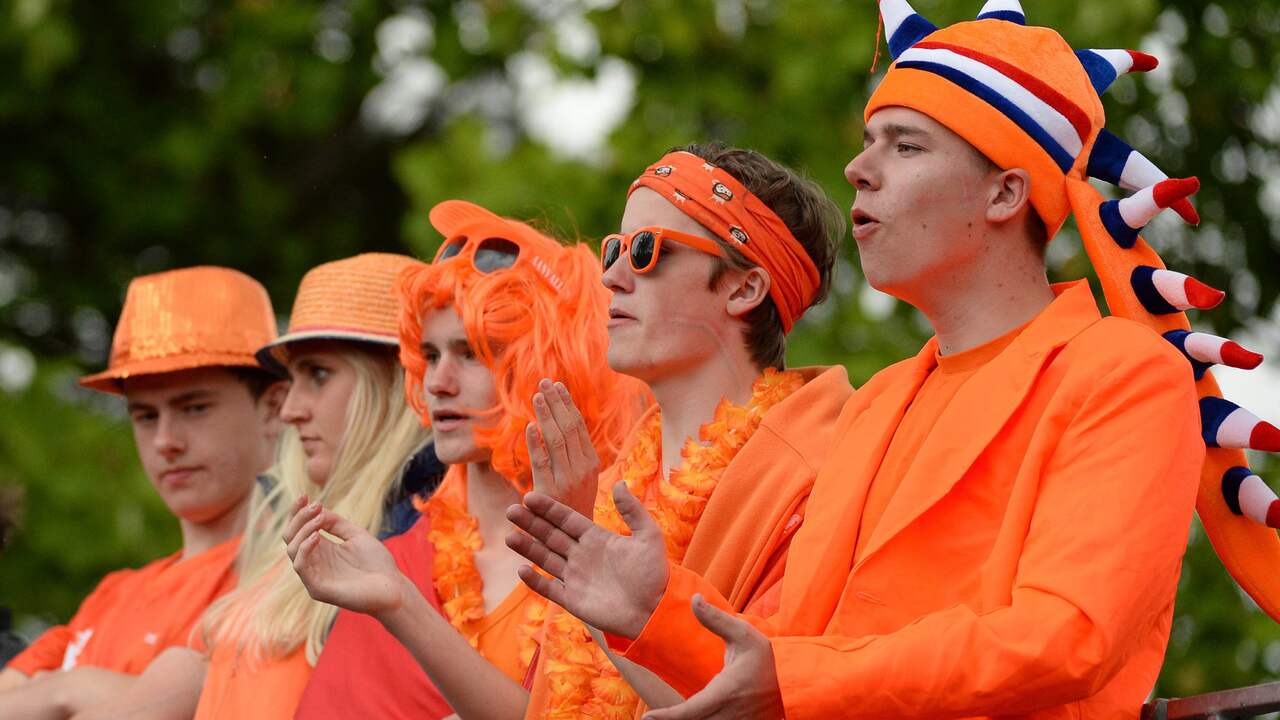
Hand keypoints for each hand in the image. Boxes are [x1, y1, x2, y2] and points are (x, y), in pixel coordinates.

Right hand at [283, 496, 405, 618]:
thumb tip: (318, 509)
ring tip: (319, 519)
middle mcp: (314, 562)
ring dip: (303, 530)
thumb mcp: (356, 535)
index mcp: (322, 550)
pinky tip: (317, 537)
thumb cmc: (377, 563)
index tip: (304, 495)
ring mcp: (313, 576)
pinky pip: (301, 566)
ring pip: (292, 550)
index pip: (299, 529)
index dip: (298, 512)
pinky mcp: (317, 588)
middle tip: (316, 505)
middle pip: (290, 537)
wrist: (393, 587)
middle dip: (299, 517)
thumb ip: (336, 523)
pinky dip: (304, 548)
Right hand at [505, 481, 667, 638]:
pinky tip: (522, 570)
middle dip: (531, 523)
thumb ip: (633, 510)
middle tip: (511, 510)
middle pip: (551, 535)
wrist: (655, 611)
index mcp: (596, 538)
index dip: (548, 509)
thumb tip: (620, 482)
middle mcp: (582, 555)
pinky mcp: (573, 600)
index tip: (530, 496)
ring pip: (545, 559)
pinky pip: (549, 589)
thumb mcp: (648, 536)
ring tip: (510, 536)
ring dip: (527, 548)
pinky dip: (535, 581)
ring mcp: (575, 577)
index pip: (567, 519)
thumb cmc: (654, 574)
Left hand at [526, 379, 599, 516]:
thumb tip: (556, 424)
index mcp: (591, 463)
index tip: (557, 386)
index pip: (578, 426)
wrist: (574, 543)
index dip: (567, 404)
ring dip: (545, 415)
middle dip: (556, 402)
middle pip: (568, 428)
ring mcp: (566, 480)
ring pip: (556, 441)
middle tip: (544, 381)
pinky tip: (529, 427)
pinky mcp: (549, 492)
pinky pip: (541, 463)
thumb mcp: (581, 479)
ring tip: (535, 396)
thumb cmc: (574, 508)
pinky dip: (535, 443)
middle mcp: (582, 469)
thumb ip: (572, 454)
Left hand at [642, 596, 783, 719]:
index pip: (690, 712)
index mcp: (727, 692)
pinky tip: (687, 719)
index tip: (647, 718)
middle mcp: (730, 714)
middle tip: (650, 719)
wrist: (795, 682)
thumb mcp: (744, 634)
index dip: (667, 718)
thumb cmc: (769, 658)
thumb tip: (694, 599)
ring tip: (663, 719)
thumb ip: (716, 619)